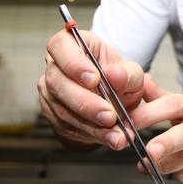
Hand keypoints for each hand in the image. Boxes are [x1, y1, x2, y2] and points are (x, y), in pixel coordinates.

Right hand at [37, 28, 145, 149]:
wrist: (116, 98)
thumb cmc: (119, 77)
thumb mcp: (132, 72)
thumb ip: (128, 73)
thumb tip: (115, 75)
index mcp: (71, 45)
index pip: (60, 46)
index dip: (74, 63)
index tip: (95, 79)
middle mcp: (55, 68)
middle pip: (58, 83)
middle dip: (86, 103)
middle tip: (109, 116)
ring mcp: (50, 93)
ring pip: (63, 110)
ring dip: (92, 125)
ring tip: (117, 133)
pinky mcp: (54, 115)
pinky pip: (69, 127)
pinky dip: (93, 135)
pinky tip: (111, 138)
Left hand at [130, 81, 182, 182]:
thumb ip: (161, 96)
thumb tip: (140, 80)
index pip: (170, 105)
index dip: (148, 114)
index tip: (129, 122)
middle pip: (182, 136)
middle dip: (164, 145)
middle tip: (149, 152)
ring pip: (180, 162)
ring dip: (160, 165)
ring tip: (151, 162)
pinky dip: (177, 173)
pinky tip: (179, 165)